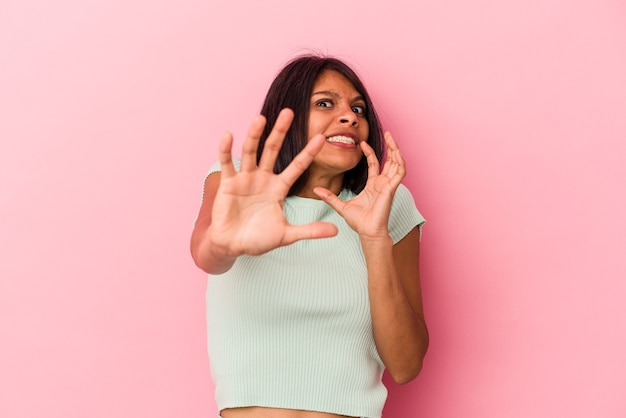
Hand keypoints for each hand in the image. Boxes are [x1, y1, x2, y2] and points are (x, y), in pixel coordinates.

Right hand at [208, 109, 337, 256]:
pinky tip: (229, 135)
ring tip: (260, 118)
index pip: (297, 166)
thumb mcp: (287, 235)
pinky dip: (226, 150)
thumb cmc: (258, 239)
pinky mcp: (228, 183)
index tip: (322, 137)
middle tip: (289, 112)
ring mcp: (245, 178)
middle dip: (280, 132)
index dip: (309, 153)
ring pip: (251, 152)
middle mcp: (263, 178)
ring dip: (254, 135)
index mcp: (278, 188)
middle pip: (272, 150)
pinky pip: (227, 163)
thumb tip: (336, 231)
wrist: (233, 246)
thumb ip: (310, 231)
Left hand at [313, 132, 405, 240]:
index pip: (375, 164)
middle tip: (387, 132)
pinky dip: (399, 163)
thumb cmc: (359, 222)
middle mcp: (383, 183)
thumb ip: (330, 196)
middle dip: (390, 146)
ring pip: (397, 164)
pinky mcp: (391, 190)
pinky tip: (396, 154)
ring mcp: (388, 186)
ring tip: (392, 138)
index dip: (370, 152)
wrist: (367, 233)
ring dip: (396, 150)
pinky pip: (399, 174)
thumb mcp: (340, 205)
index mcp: (374, 185)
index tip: (362, 143)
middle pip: (390, 160)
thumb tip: (316, 189)